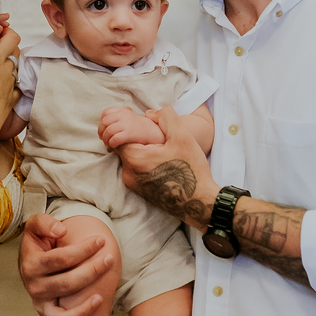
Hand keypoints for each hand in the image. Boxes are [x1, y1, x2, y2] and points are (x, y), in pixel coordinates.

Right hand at [0, 26, 20, 149]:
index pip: (12, 36)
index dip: (8, 33)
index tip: (0, 35)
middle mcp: (6, 70)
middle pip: (15, 50)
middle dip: (7, 48)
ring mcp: (12, 84)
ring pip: (15, 67)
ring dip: (8, 66)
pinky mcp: (13, 98)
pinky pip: (15, 84)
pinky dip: (10, 83)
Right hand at [18, 213, 113, 315]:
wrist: (32, 261)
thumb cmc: (39, 243)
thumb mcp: (36, 226)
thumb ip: (44, 222)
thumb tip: (61, 231)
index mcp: (31, 266)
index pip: (60, 259)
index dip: (82, 250)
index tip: (101, 240)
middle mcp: (34, 289)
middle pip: (65, 285)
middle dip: (91, 272)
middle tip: (110, 259)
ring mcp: (41, 306)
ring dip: (82, 311)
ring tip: (102, 297)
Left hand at [98, 105, 166, 150]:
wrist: (154, 132)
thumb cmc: (141, 127)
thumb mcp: (131, 117)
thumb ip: (120, 116)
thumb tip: (106, 119)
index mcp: (123, 111)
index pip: (106, 112)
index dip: (102, 121)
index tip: (103, 128)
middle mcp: (123, 115)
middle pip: (104, 122)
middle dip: (101, 131)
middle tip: (102, 138)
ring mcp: (126, 124)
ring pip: (108, 131)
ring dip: (105, 139)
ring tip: (107, 144)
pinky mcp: (129, 134)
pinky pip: (114, 139)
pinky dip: (111, 143)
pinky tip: (113, 146)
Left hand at [115, 105, 218, 229]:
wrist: (199, 203)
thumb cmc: (191, 170)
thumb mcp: (182, 136)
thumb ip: (166, 117)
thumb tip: (150, 113)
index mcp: (135, 159)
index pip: (116, 135)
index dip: (125, 124)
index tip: (138, 120)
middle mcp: (129, 174)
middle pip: (123, 147)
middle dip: (134, 138)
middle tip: (153, 134)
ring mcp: (134, 185)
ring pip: (130, 159)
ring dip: (140, 151)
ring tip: (160, 148)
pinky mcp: (141, 192)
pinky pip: (136, 171)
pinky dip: (144, 163)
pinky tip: (161, 161)